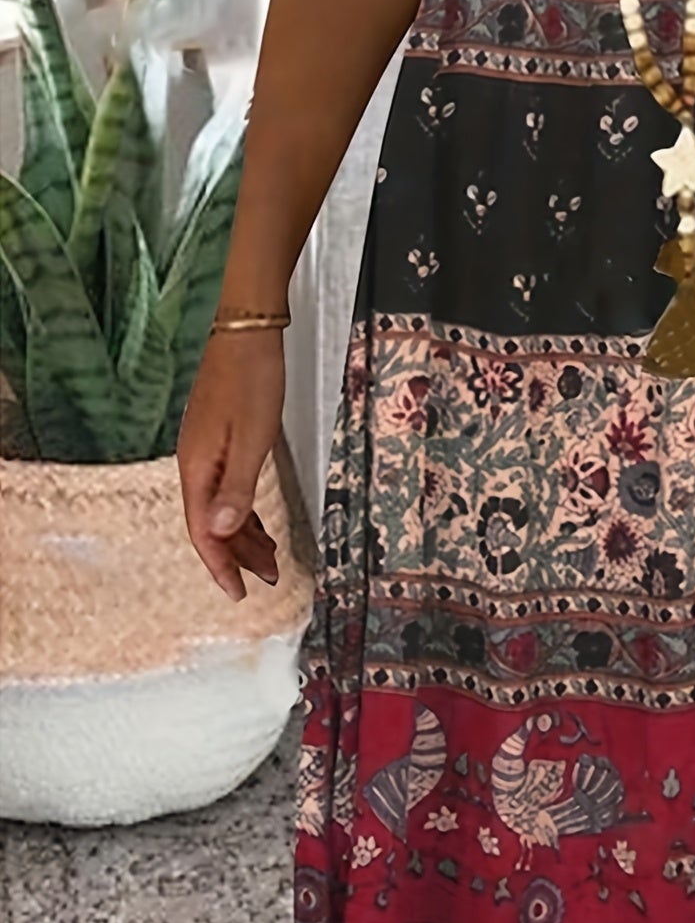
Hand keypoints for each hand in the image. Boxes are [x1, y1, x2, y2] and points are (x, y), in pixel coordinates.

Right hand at [176, 328, 285, 600]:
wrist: (246, 330)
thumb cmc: (251, 378)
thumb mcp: (253, 437)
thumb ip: (236, 486)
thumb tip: (219, 530)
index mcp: (198, 467)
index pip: (203, 532)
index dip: (220, 566)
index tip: (238, 592)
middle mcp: (196, 463)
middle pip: (212, 524)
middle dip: (238, 555)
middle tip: (267, 577)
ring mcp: (207, 450)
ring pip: (221, 507)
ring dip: (243, 534)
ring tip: (269, 556)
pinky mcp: (220, 438)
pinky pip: (228, 487)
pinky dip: (242, 508)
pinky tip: (258, 518)